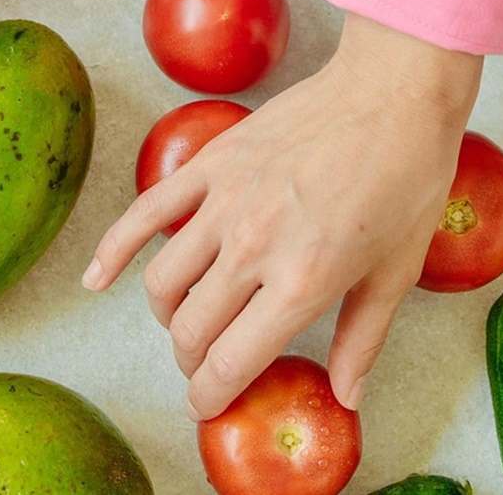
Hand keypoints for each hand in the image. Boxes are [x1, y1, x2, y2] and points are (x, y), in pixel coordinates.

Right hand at [82, 13, 481, 419]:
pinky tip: (96, 278)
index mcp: (304, 282)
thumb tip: (343, 396)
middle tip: (207, 369)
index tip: (207, 408)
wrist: (390, 94)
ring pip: (163, 282)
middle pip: (191, 330)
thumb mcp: (396, 273)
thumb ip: (362, 340)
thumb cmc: (406, 180)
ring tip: (186, 322)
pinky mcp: (208, 165)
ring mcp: (224, 203)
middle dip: (192, 364)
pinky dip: (112, 251)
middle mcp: (254, 247)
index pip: (231, 362)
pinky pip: (143, 214)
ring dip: (167, 316)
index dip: (211, 397)